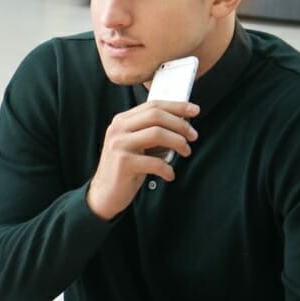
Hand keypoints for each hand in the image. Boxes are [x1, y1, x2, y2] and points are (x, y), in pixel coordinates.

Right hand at [86, 98, 198, 221]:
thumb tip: (182, 122)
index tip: (195, 110)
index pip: (152, 105)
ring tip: (185, 152)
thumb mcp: (136, 145)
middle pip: (156, 116)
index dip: (176, 106)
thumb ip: (151, 131)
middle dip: (180, 124)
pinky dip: (167, 169)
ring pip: (157, 134)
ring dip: (178, 142)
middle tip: (193, 135)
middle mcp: (118, 129)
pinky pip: (155, 162)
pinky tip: (169, 174)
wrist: (104, 194)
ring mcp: (119, 145)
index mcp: (121, 121)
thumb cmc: (126, 169)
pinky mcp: (123, 163)